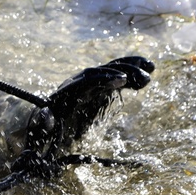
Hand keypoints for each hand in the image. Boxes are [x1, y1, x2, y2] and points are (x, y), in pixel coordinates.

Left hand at [22, 56, 153, 173]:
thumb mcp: (45, 127)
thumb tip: (45, 116)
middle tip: (144, 79)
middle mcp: (80, 81)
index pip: (87, 79)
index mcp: (68, 90)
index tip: (122, 81)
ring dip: (131, 67)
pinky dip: (132, 72)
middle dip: (122, 71)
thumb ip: (44, 122)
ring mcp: (92, 82)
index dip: (104, 78)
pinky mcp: (101, 86)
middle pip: (102, 70)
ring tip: (150, 71)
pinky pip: (118, 75)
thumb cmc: (48, 127)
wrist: (51, 124)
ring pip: (112, 69)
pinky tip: (148, 72)